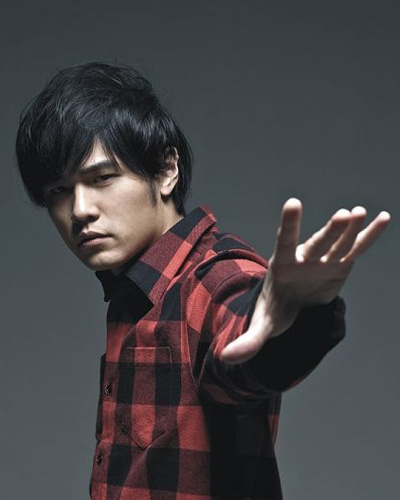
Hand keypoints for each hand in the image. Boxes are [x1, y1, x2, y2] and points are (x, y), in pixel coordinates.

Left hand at [220, 198, 390, 363]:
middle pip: (318, 243)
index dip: (290, 224)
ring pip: (339, 243)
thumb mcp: (262, 326)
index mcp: (283, 266)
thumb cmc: (275, 310)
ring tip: (359, 212)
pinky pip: (356, 249)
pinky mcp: (340, 264)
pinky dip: (369, 235)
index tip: (294, 203)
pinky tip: (383, 218)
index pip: (285, 242)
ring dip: (351, 229)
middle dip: (331, 231)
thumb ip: (248, 341)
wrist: (291, 305)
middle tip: (345, 214)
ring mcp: (323, 260)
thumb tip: (226, 358)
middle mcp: (304, 258)